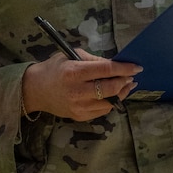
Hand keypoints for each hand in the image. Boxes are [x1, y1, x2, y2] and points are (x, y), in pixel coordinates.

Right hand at [21, 50, 141, 120]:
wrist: (35, 90)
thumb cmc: (55, 68)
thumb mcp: (72, 56)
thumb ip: (94, 60)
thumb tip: (115, 64)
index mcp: (74, 72)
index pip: (106, 70)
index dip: (124, 68)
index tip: (137, 67)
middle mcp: (77, 91)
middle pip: (110, 89)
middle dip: (125, 82)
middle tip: (131, 77)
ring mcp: (78, 106)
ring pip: (109, 102)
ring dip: (121, 93)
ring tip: (126, 85)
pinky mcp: (79, 116)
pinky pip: (102, 110)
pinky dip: (110, 102)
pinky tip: (112, 95)